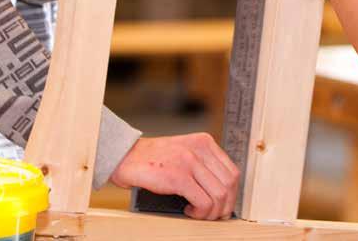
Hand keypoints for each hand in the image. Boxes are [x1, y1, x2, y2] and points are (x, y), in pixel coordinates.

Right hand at [110, 133, 239, 219]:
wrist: (125, 156)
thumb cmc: (153, 160)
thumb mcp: (185, 152)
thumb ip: (202, 164)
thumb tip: (222, 193)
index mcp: (205, 142)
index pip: (232, 172)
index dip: (232, 194)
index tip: (223, 206)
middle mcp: (200, 149)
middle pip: (229, 184)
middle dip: (224, 206)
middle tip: (212, 215)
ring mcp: (190, 162)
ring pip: (219, 195)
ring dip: (211, 212)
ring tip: (198, 214)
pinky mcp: (178, 177)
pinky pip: (203, 202)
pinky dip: (199, 212)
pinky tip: (188, 210)